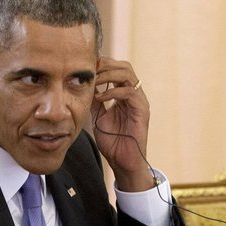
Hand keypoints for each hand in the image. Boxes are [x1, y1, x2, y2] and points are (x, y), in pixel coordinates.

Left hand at [92, 57, 153, 191]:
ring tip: (94, 81)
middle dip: (106, 65)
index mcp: (124, 94)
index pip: (116, 69)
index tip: (85, 67)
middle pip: (124, 66)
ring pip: (128, 75)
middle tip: (90, 70)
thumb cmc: (112, 141)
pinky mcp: (142, 110)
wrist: (122, 160)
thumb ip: (94, 101)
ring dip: (109, 74)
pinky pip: (129, 92)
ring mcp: (139, 101)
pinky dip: (113, 92)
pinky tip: (100, 98)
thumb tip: (83, 87)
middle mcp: (134, 94)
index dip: (102, 65)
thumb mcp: (98, 116)